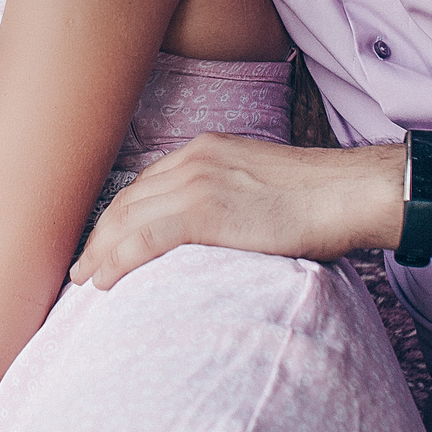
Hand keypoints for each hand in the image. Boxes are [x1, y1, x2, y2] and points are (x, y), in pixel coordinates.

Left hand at [67, 134, 403, 289]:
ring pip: (127, 219)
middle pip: (128, 200)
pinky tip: (104, 281)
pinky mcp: (205, 209)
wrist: (350, 192)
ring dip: (100, 252)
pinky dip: (117, 260)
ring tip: (84, 280)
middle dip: (100, 234)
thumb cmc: (321, 199)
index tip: (104, 243)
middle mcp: (193, 159)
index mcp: (206, 150)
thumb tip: (221, 233)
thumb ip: (231, 199)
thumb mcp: (262, 186)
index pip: (146, 185)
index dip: (119, 216)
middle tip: (81, 267)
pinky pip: (144, 238)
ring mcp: (197, 181)